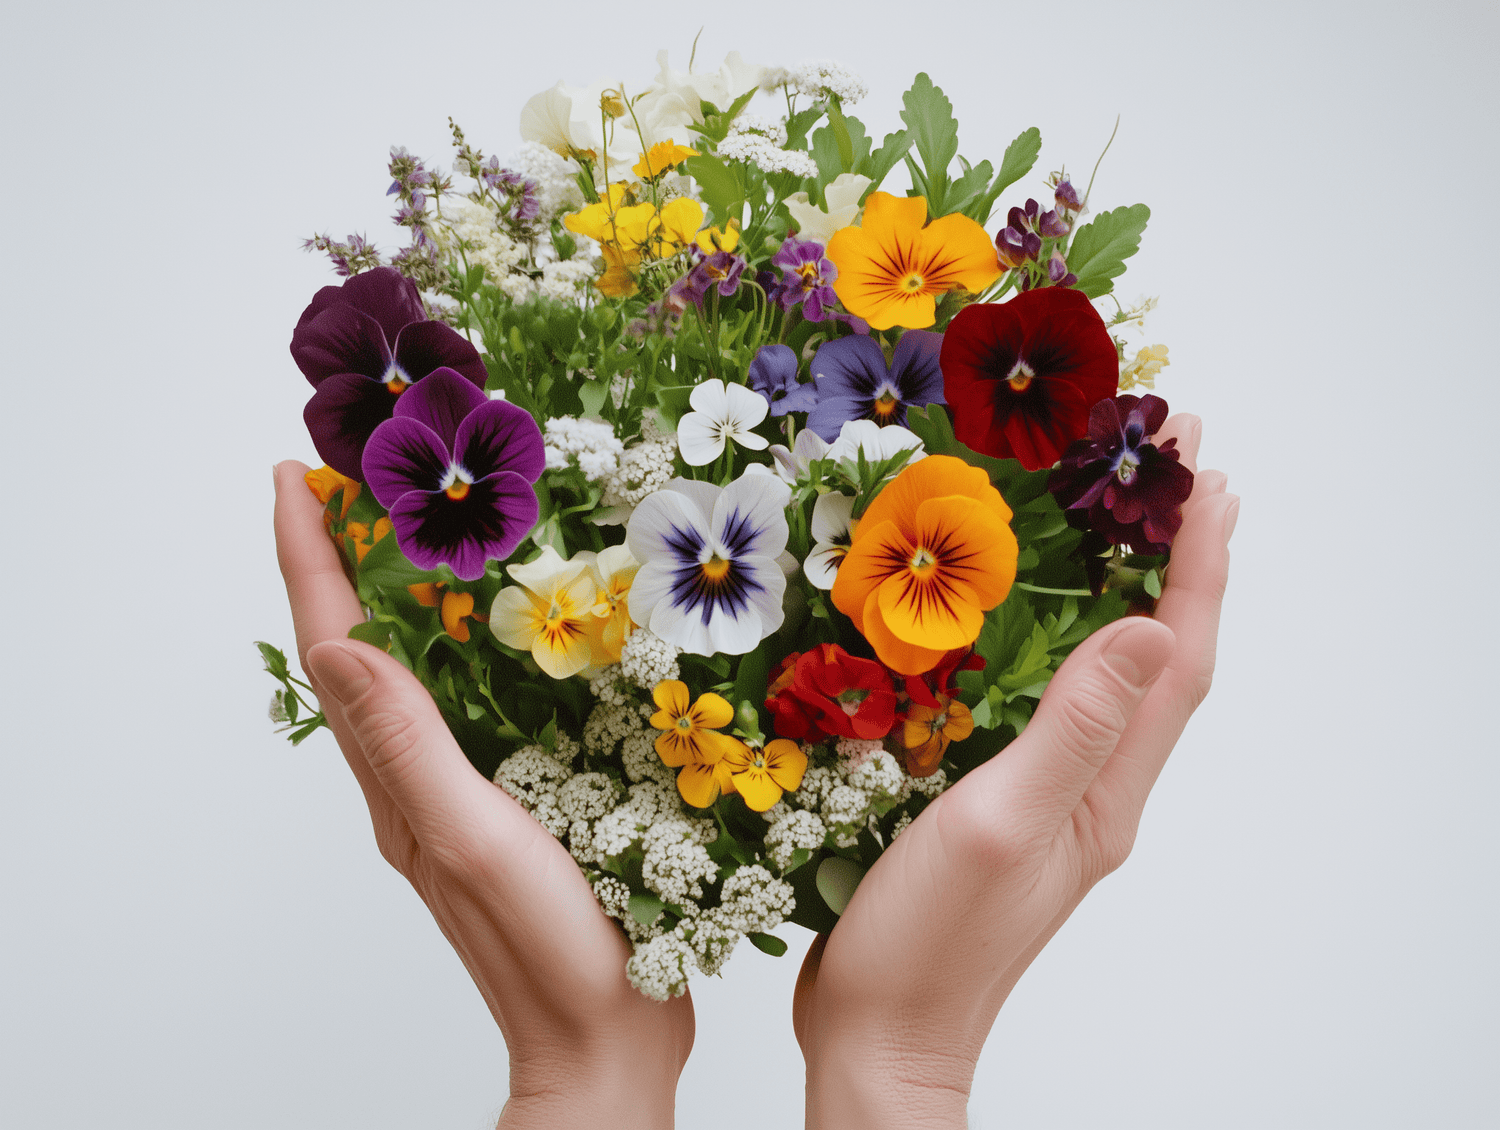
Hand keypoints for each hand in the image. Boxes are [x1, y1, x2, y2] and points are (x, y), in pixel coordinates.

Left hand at [273, 461, 692, 1129]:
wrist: (606, 1038)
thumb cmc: (543, 948)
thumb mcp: (469, 834)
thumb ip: (406, 744)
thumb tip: (335, 642)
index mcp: (395, 775)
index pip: (333, 644)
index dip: (307, 556)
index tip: (294, 475)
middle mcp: (415, 773)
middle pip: (360, 646)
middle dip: (345, 556)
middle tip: (356, 474)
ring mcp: (463, 787)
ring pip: (416, 671)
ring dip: (404, 592)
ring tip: (419, 524)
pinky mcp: (514, 798)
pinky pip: (472, 703)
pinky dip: (471, 644)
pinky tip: (506, 622)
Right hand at [792, 417, 1235, 1129]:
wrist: (878, 1033)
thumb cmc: (930, 944)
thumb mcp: (996, 824)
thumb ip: (1070, 729)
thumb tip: (1149, 626)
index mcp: (1105, 792)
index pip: (1175, 662)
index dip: (1196, 567)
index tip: (1205, 478)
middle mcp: (1090, 787)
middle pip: (1152, 655)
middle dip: (1173, 557)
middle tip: (1171, 461)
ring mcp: (1043, 794)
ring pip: (1097, 672)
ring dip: (1118, 587)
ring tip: (1117, 510)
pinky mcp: (991, 798)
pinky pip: (1038, 698)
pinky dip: (1048, 635)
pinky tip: (1019, 608)